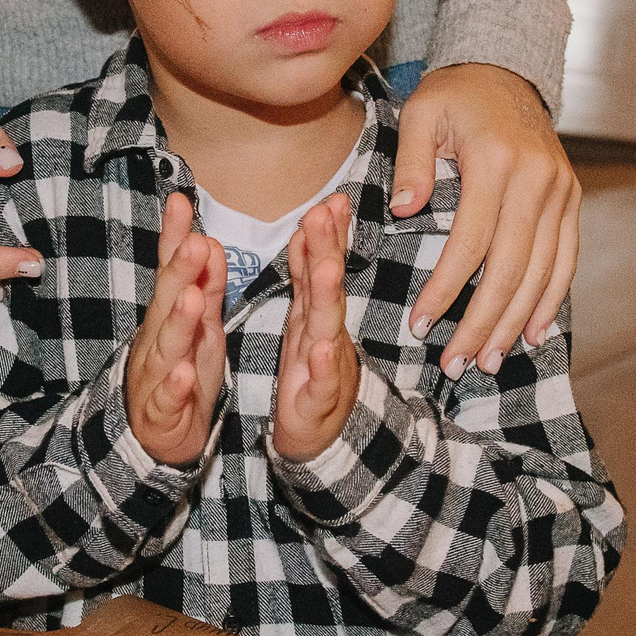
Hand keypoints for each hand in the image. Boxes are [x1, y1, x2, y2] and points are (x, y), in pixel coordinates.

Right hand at [124, 193, 228, 466]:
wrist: (155, 437)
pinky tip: (185, 373)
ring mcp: (156, 374)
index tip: (181, 200)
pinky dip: (177, 386)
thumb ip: (204, 286)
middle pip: (167, 301)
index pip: (172, 270)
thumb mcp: (199, 326)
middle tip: (195, 241)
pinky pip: (168, 397)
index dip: (174, 236)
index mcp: (171, 315)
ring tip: (190, 299)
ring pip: (166, 345)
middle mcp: (158, 339)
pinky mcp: (161, 411)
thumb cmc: (182, 373)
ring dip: (178, 322)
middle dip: (179, 271)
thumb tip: (207, 240)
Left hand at [271, 196, 360, 462]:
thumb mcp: (306, 319)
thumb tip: (312, 226)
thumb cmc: (311, 374)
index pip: (317, 266)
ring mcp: (324, 365)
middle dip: (326, 248)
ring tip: (327, 268)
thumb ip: (308, 274)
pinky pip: (320, 382)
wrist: (321, 438)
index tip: (328, 198)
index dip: (322, 233)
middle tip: (324, 212)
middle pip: (325, 285)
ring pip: (327, 326)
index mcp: (312, 314)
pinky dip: (322, 366)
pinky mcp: (315, 400)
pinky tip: (322, 349)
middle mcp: (323, 333)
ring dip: (328, 296)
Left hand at [390, 63, 578, 376]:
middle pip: (512, 267)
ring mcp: (561, 191)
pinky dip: (552, 299)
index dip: (447, 288)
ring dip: (515, 322)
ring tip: (488, 361)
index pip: (471, 241)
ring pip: (543, 272)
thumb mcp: (419, 113)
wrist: (504, 73)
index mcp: (498, 162)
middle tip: (457, 363)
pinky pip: (566, 259)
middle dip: (482, 321)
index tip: (420, 324)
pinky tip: (533, 333)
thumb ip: (410, 162)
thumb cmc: (453, 97)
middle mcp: (538, 179)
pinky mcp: (571, 199)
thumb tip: (403, 211)